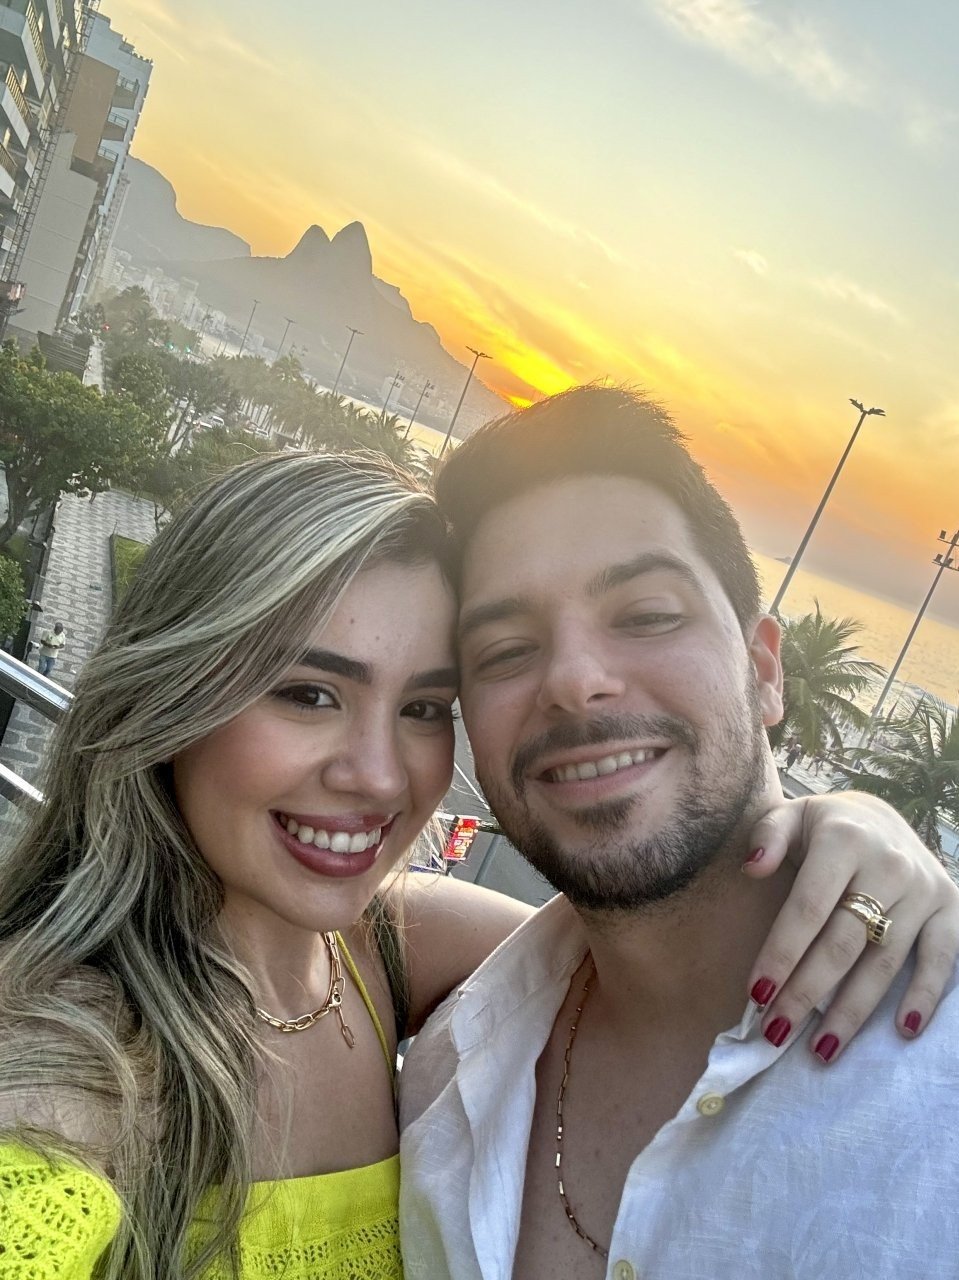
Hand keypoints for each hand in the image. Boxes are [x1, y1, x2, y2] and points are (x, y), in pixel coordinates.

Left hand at [743, 792, 958, 1062]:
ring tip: (822, 1048)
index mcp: (844, 840)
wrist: (879, 817)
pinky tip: (903, 1030)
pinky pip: (943, 957)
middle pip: (843, 942)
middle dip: (807, 991)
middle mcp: (888, 864)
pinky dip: (926, 995)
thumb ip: (766, 836)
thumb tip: (752, 868)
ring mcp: (923, 888)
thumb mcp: (790, 817)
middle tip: (778, 1031)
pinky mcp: (951, 906)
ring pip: (885, 960)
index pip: (808, 907)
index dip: (782, 952)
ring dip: (853, 1009)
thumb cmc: (823, 828)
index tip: (756, 993)